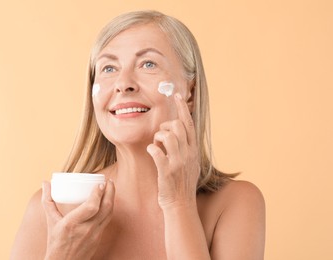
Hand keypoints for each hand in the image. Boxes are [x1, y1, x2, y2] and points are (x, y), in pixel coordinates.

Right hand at [41, 180, 114, 259]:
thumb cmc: (55, 242)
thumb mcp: (50, 221)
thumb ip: (48, 201)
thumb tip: (45, 182)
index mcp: (72, 224)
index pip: (92, 207)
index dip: (98, 194)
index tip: (101, 183)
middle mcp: (86, 229)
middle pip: (105, 208)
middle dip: (110, 192)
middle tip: (109, 181)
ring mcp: (95, 235)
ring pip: (109, 214)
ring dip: (112, 199)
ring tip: (110, 188)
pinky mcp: (99, 238)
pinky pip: (107, 220)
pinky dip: (109, 209)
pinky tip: (108, 201)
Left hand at [147, 93, 199, 209]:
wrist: (181, 204)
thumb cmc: (182, 182)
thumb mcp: (190, 162)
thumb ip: (187, 147)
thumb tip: (181, 131)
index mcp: (193, 149)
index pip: (189, 123)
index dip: (182, 107)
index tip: (176, 94)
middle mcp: (188, 154)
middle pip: (177, 126)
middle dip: (165, 126)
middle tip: (160, 136)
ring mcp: (178, 163)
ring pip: (167, 136)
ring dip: (157, 137)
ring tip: (157, 146)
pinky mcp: (166, 172)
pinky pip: (156, 152)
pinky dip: (151, 148)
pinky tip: (151, 152)